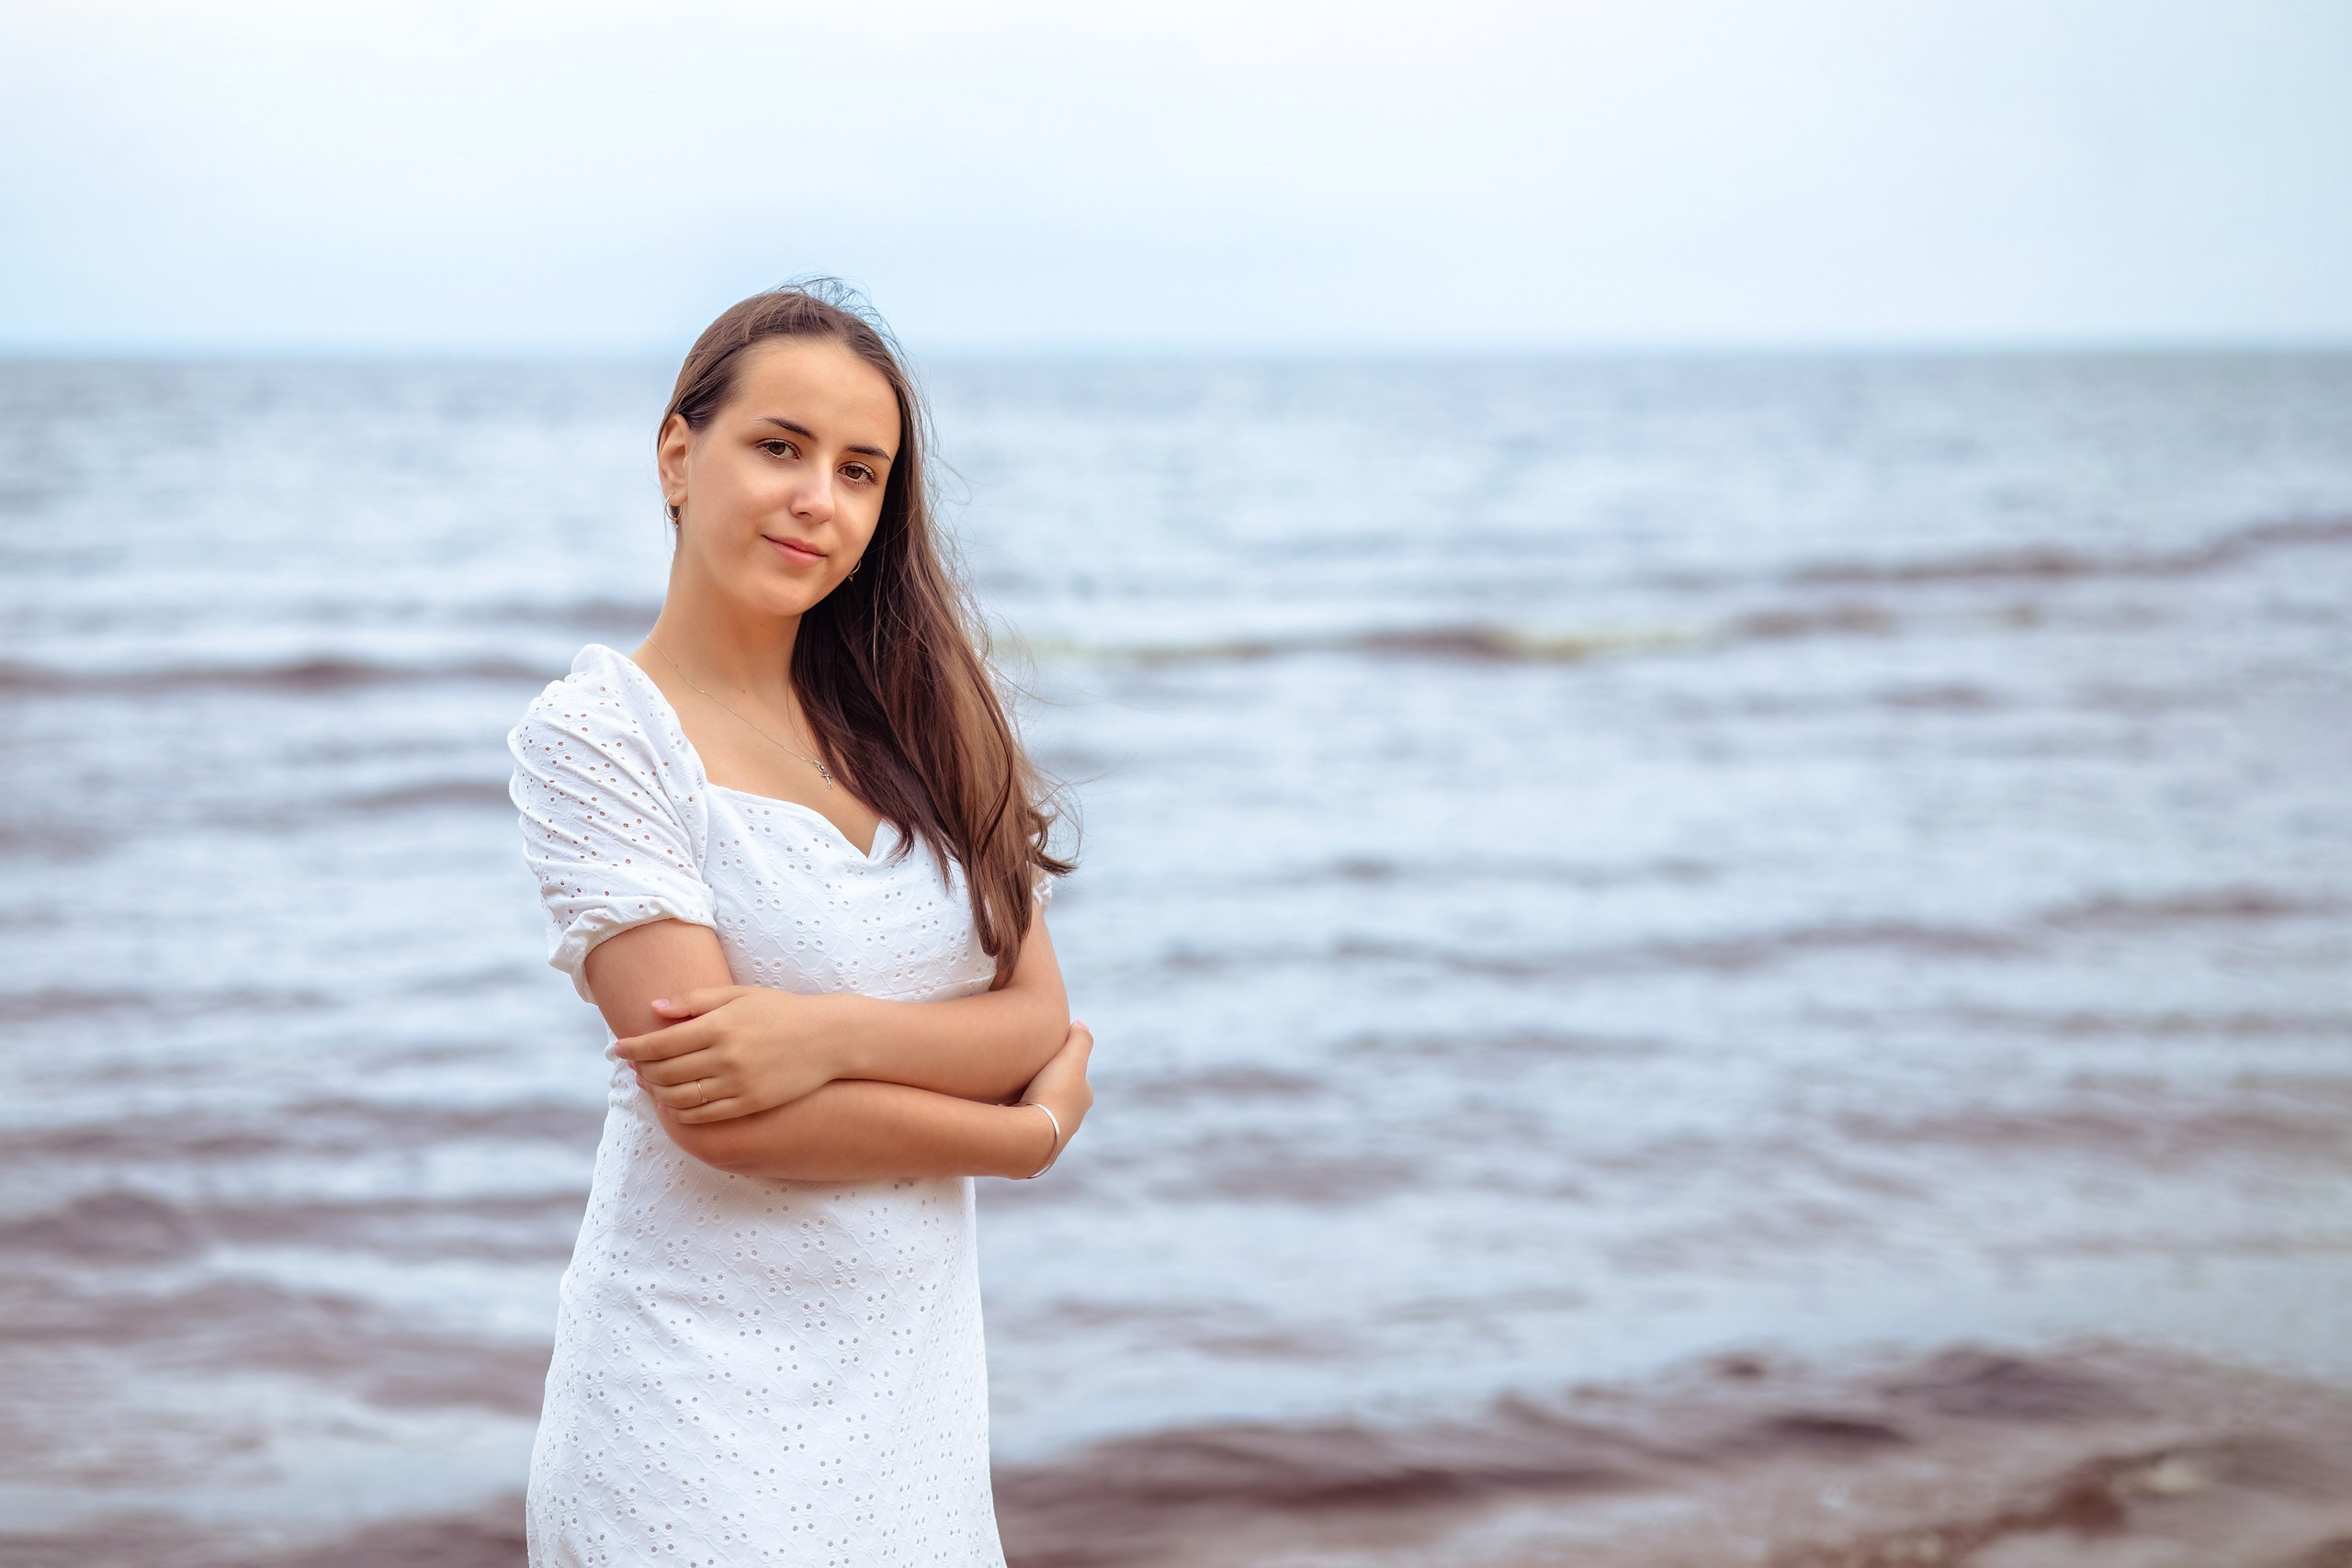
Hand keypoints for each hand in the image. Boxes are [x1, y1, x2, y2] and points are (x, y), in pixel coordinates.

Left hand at [614, 986, 853, 1123]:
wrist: (829, 1038)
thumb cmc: (782, 1010)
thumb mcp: (740, 995)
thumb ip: (696, 1000)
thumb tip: (654, 1008)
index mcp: (719, 1026)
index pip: (659, 1044)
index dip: (632, 1048)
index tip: (617, 1048)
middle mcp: (725, 1057)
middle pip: (664, 1073)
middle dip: (642, 1070)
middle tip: (634, 1065)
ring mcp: (737, 1084)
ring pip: (679, 1098)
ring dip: (657, 1093)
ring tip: (651, 1084)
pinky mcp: (749, 1104)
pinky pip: (703, 1115)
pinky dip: (680, 1112)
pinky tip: (673, 1103)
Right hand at [1015, 1020, 1094, 1170]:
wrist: (1032, 1135)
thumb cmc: (1053, 1094)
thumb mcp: (1071, 1059)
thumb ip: (1080, 1040)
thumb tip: (1081, 1024)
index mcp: (1082, 1098)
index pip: (1076, 1076)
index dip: (1063, 1062)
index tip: (1047, 1054)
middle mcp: (1071, 1119)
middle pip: (1057, 1094)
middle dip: (1044, 1083)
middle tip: (1026, 1071)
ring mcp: (1050, 1133)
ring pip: (1038, 1109)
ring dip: (1027, 1099)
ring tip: (1008, 1088)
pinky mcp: (1030, 1143)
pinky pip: (1021, 1122)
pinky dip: (1013, 1113)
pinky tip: (999, 1108)